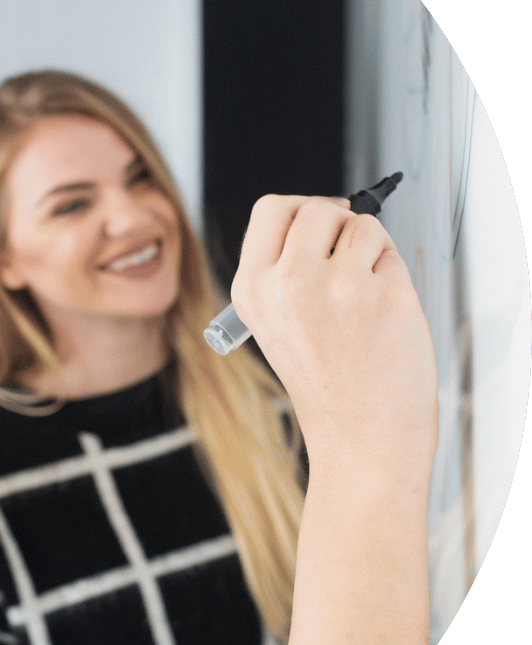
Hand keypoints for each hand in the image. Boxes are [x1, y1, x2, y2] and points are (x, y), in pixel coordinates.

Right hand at [230, 195, 437, 477]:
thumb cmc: (326, 382)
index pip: (271, 209)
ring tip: (362, 298)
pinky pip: (392, 255)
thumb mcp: (276, 322)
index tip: (321, 222)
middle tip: (346, 259)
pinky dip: (393, 276)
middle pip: (317, 208)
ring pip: (362, 226)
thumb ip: (286, 268)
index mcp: (252, 289)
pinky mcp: (384, 294)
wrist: (359, 436)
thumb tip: (329, 214)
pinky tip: (382, 315)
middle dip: (339, 223)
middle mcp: (287, 283)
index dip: (301, 207)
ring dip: (370, 250)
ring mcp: (336, 287)